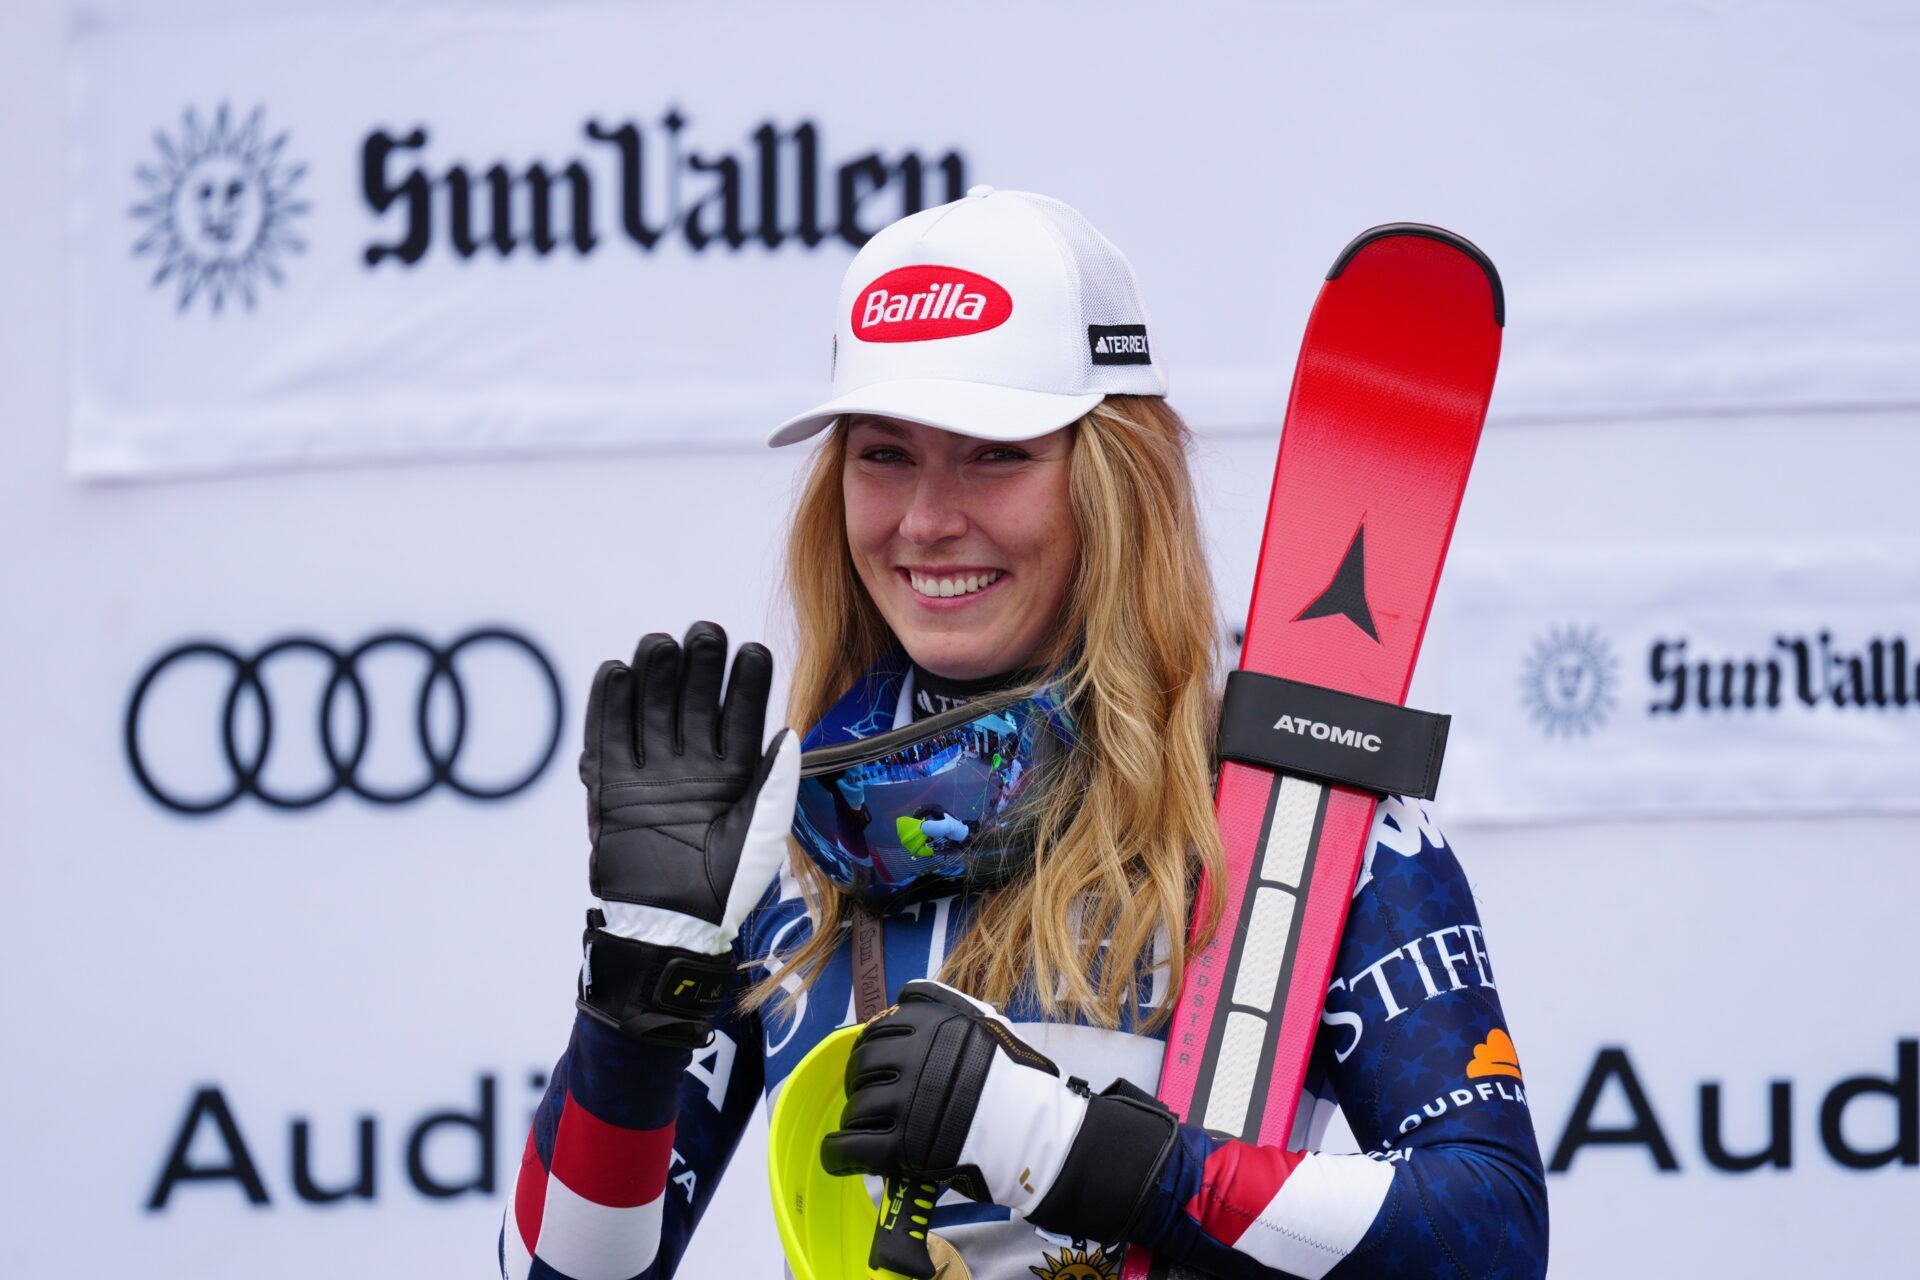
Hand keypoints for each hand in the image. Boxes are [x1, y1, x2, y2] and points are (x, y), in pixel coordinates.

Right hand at [574, 621, 797, 1045]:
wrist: (671, 924)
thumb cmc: (728, 885)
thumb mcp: (762, 833)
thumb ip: (775, 783)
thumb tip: (790, 733)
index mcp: (734, 772)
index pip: (741, 716)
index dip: (746, 684)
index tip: (752, 651)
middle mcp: (693, 764)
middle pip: (693, 701)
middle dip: (700, 666)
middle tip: (704, 632)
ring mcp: (652, 771)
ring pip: (652, 710)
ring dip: (656, 675)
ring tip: (662, 643)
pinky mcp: (614, 784)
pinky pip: (609, 737)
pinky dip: (609, 705)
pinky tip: (616, 671)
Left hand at [821, 980, 1176, 1242]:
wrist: (1038, 1135)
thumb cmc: (1018, 1082)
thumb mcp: (988, 1024)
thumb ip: (947, 1007)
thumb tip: (906, 996)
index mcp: (934, 1022)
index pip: (881, 1026)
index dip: (875, 1045)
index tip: (878, 1061)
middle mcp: (915, 1055)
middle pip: (862, 1062)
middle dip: (861, 1079)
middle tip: (871, 1094)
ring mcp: (907, 1101)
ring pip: (857, 1105)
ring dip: (856, 1117)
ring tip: (868, 1128)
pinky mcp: (903, 1146)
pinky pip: (850, 1147)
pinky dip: (837, 1152)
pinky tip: (838, 1155)